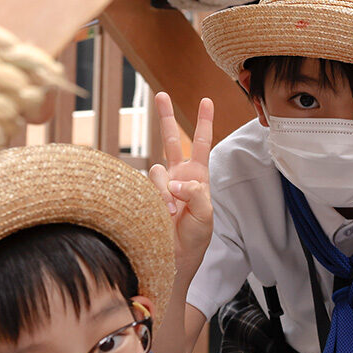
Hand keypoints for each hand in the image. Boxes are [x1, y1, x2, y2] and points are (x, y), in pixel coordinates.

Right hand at [147, 92, 213, 274]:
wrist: (175, 257)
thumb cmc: (195, 237)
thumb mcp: (206, 214)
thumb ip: (196, 193)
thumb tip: (176, 182)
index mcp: (197, 177)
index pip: (201, 144)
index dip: (204, 122)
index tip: (206, 101)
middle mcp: (177, 176)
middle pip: (170, 140)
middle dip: (165, 116)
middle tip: (161, 94)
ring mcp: (160, 185)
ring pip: (157, 170)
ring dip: (166, 192)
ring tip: (173, 213)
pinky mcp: (146, 195)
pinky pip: (148, 187)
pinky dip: (158, 199)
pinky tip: (163, 213)